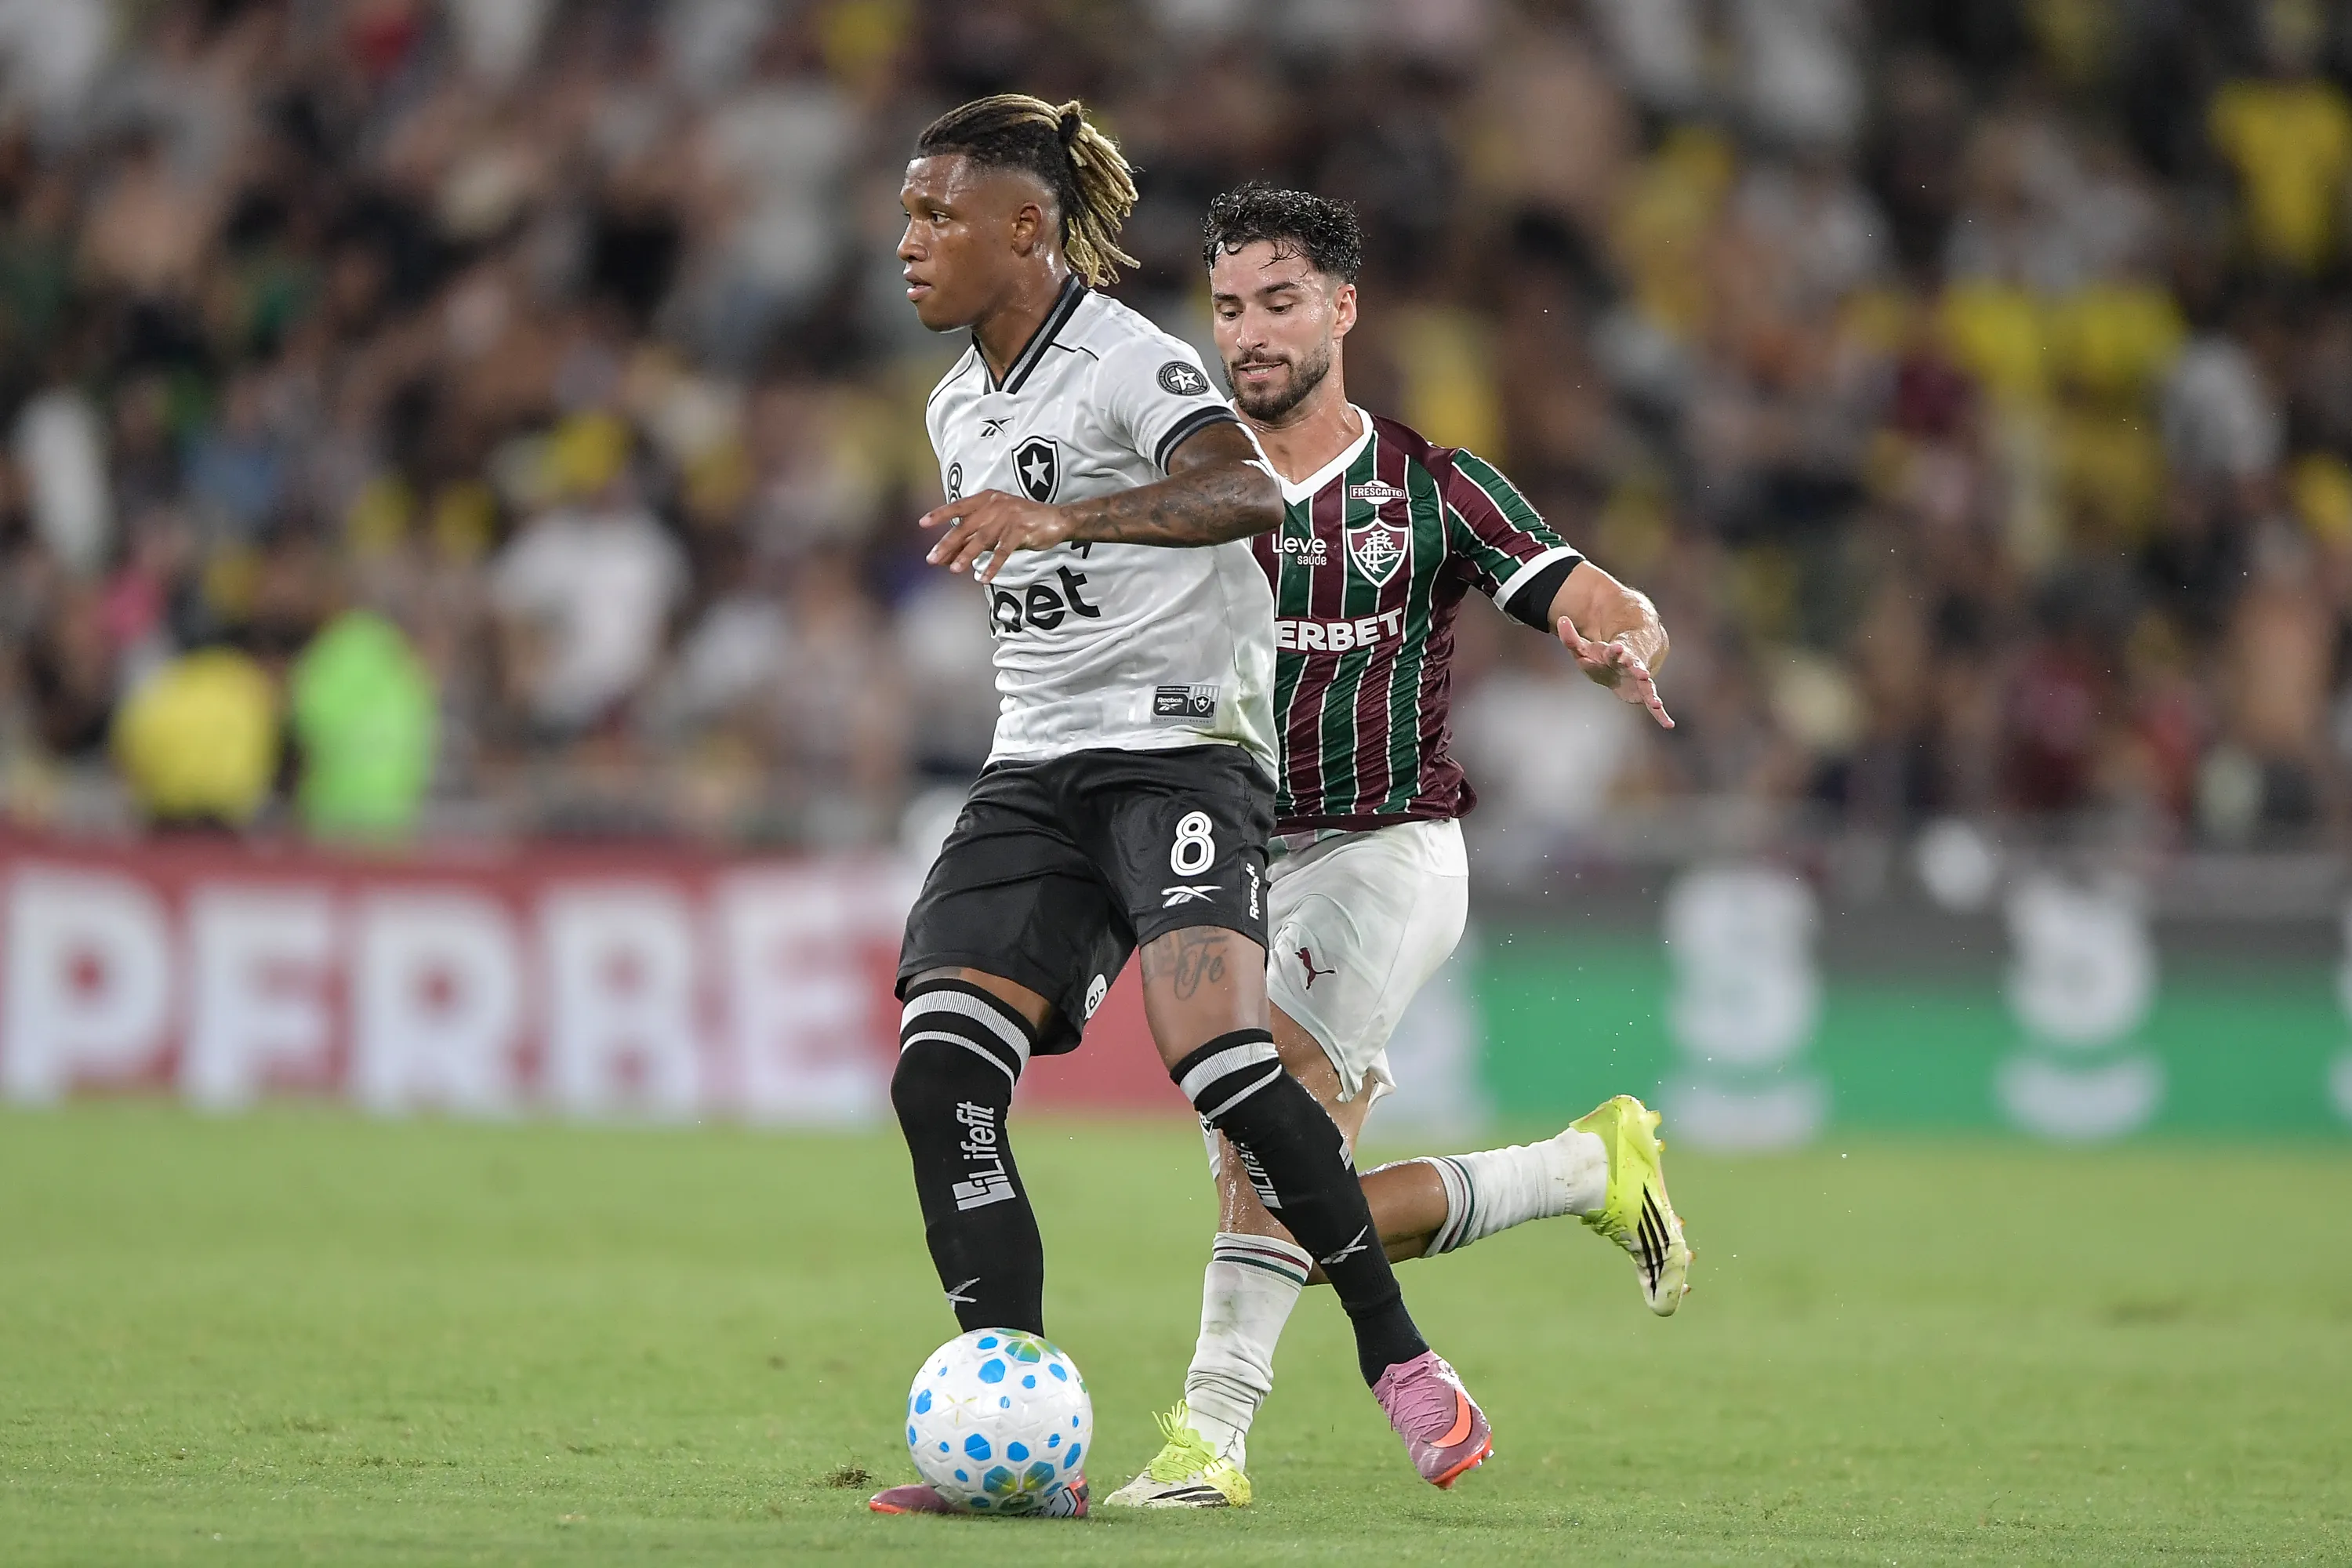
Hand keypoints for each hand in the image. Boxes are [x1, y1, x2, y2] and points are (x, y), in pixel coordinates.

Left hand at [920, 489, 1075, 580]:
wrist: (1055, 519)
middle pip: (966, 526)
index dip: (940, 514)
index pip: (958, 506)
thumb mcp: (996, 522)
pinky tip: (984, 578)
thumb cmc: (1022, 521)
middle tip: (932, 558)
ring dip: (967, 555)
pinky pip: (1003, 551)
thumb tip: (948, 553)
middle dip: (947, 543)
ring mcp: (1008, 516)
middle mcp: (995, 505)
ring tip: (954, 569)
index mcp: (986, 499)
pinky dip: (993, 566)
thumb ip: (975, 534)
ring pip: (982, 539)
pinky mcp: (1021, 530)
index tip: (922, 523)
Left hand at [1558, 615, 1674, 728]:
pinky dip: (1660, 714)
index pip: (1614, 652)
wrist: (1621, 662)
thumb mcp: (1582, 647)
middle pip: (1635, 666)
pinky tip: (1669, 724)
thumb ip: (1571, 637)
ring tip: (1656, 704)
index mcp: (1615, 654)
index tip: (1617, 649)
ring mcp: (1639, 679)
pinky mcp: (1642, 692)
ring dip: (1651, 694)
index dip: (1615, 651)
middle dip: (1637, 669)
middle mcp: (1631, 665)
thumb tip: (1562, 619)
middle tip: (1642, 673)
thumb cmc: (1600, 656)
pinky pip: (1653, 704)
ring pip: (1646, 686)